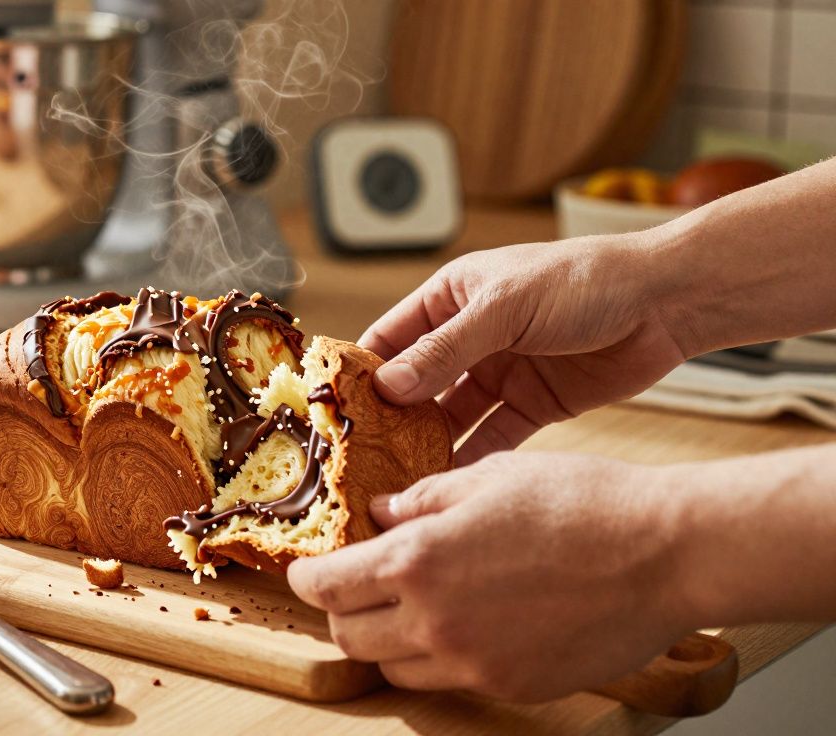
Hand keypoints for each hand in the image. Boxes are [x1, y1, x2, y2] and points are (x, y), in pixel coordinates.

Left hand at [287, 452, 690, 702]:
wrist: (665, 554)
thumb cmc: (583, 503)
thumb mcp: (490, 476)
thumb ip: (423, 499)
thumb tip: (382, 512)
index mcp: (418, 559)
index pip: (326, 586)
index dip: (307, 577)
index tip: (307, 570)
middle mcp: (434, 620)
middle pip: (349, 634)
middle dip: (341, 609)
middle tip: (357, 585)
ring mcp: (472, 662)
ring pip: (393, 667)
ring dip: (386, 638)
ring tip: (412, 605)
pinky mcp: (510, 686)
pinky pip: (447, 681)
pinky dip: (438, 658)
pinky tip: (464, 625)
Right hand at [359, 236, 687, 463]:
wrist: (665, 302)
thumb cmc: (584, 280)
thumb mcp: (505, 309)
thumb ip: (446, 349)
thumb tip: (389, 386)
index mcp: (451, 298)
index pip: (390, 338)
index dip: (363, 373)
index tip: (337, 411)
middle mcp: (469, 338)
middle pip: (416, 385)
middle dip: (392, 420)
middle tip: (366, 459)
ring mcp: (500, 373)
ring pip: (452, 417)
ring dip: (430, 445)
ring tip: (402, 481)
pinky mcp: (534, 405)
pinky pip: (494, 438)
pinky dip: (473, 460)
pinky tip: (452, 485)